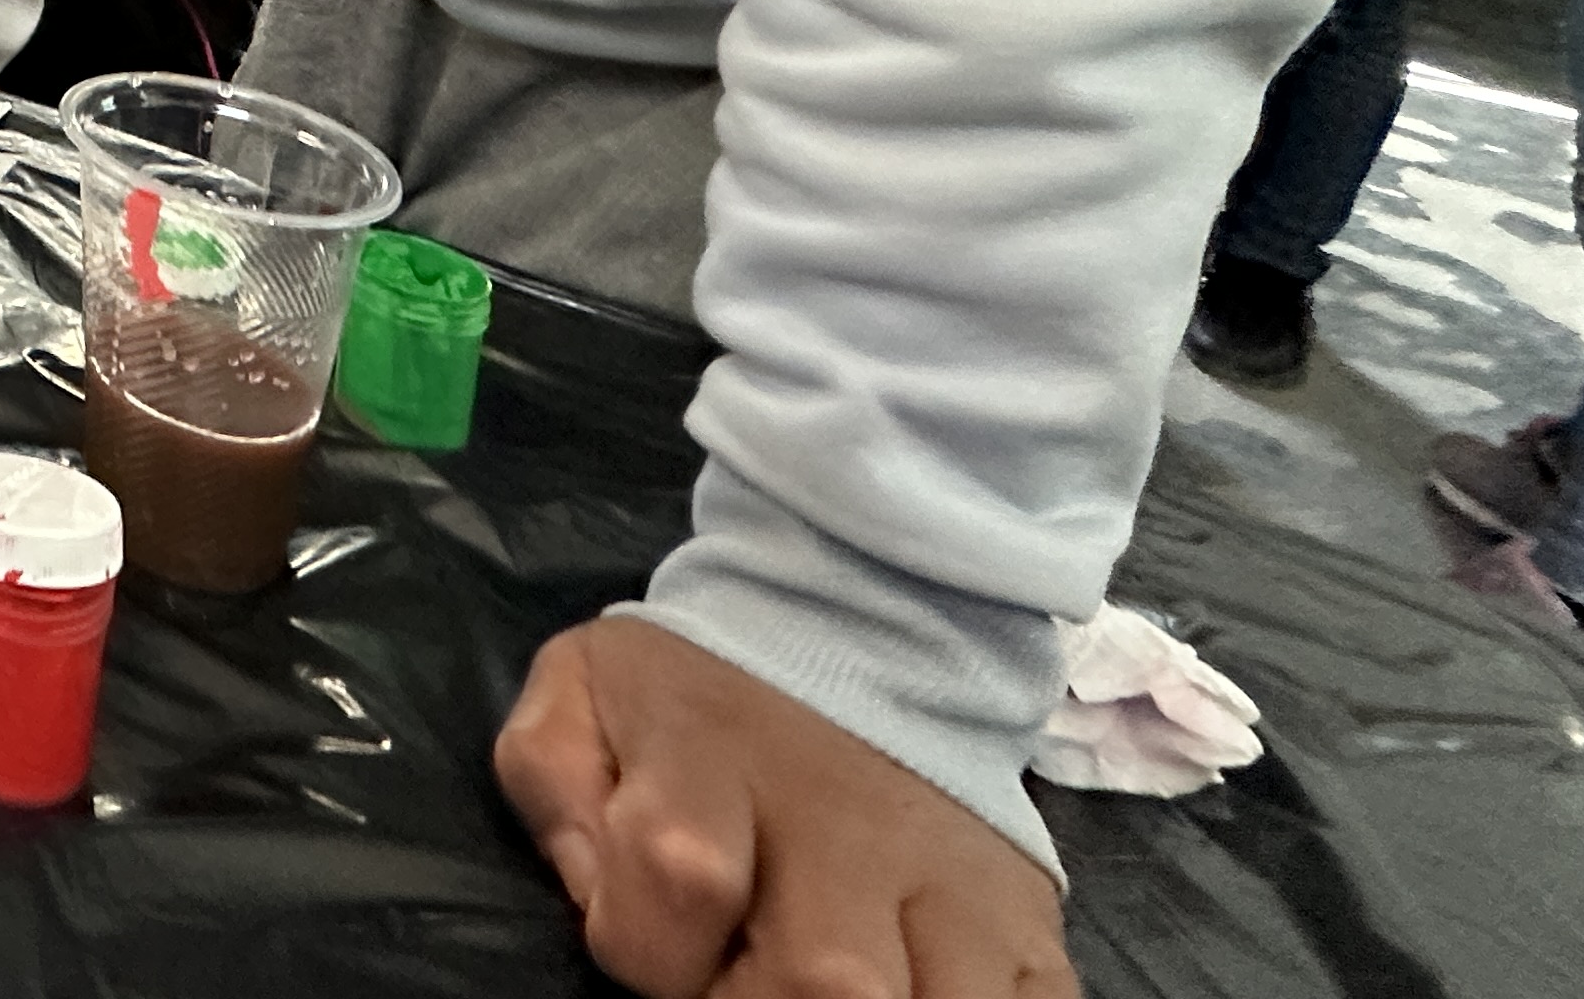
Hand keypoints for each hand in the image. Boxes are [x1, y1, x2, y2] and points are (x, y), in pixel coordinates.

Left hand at [496, 616, 1072, 998]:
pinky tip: (920, 994)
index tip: (645, 929)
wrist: (860, 622)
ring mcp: (954, 881)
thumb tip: (589, 885)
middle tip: (744, 974)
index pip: (678, 881)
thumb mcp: (586, 690)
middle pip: (823, 978)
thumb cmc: (700, 687)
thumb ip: (553, 783)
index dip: (641, 940)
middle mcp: (846, 828)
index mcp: (720, 762)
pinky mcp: (1029, 922)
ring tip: (828, 992)